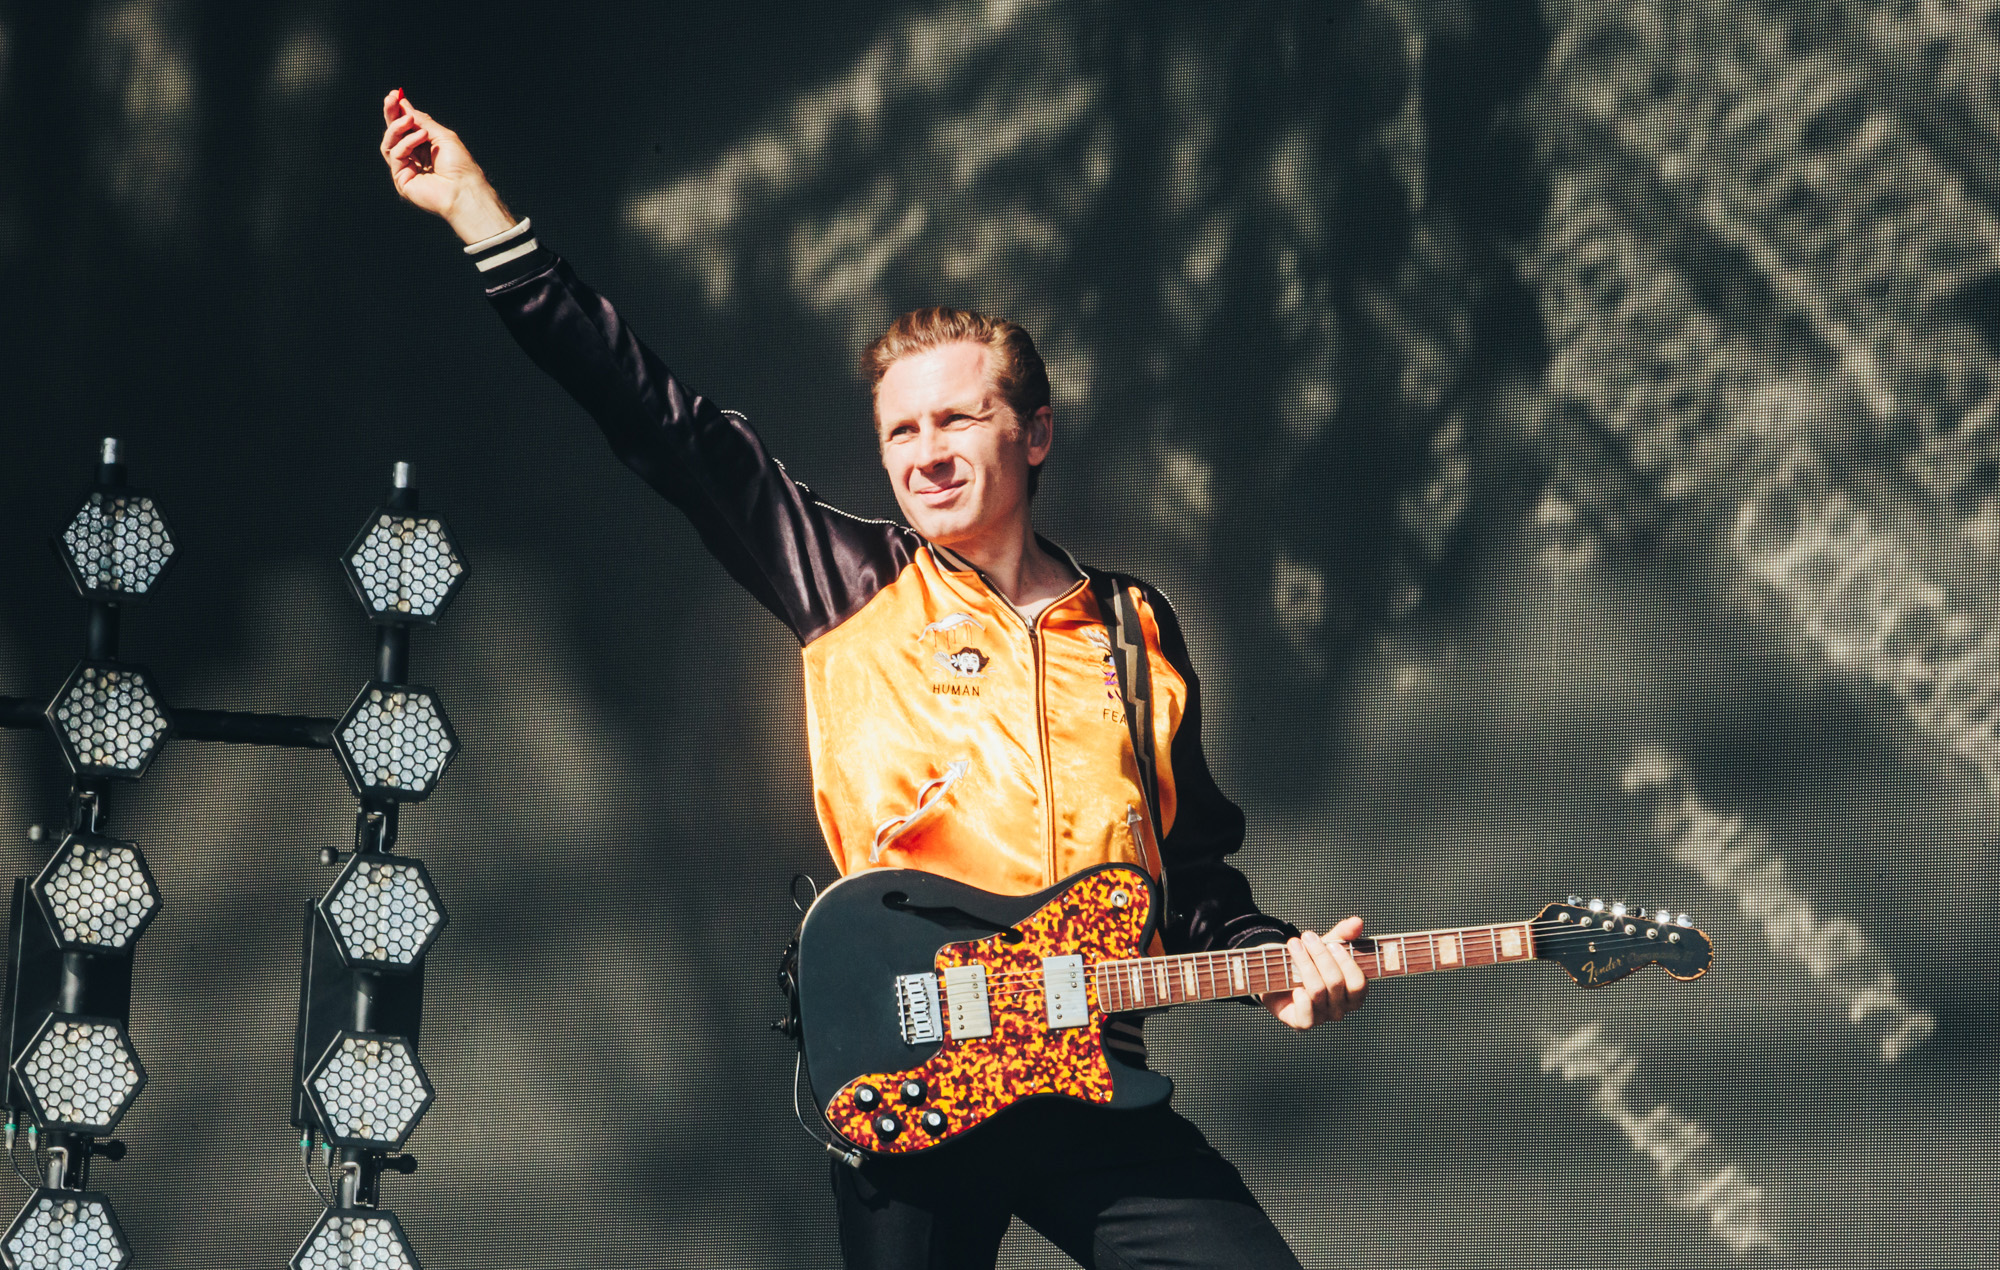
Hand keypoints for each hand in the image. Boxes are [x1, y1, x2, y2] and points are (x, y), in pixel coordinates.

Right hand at [379, 89, 514, 243]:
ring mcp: (406, 168)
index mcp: (425, 147)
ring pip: (390, 142)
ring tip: (410, 120)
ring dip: (398, 127)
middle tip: (390, 99)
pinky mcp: (401, 178)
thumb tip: (405, 105)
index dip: (399, 111)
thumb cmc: (461, 166)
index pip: (406, 127)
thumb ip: (422, 121)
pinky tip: (421, 136)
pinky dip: (407, 142)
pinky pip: (395, 154)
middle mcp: (414, 157)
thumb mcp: (442, 136)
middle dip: (391, 114)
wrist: (465, 190)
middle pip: (394, 133)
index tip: (396, 94)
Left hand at [1261, 915, 1366, 1030]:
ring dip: (1304, 964)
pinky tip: (1294, 986)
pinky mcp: (1303, 1023)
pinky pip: (1307, 1017)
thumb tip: (1357, 922)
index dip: (1347, 963)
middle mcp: (1341, 1008)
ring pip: (1318, 991)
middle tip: (1307, 936)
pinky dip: (1301, 999)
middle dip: (1320, 956)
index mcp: (1353, 993)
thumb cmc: (1310, 963)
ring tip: (1294, 944)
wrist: (1279, 976)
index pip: (1358, 983)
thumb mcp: (1326, 946)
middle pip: (1336, 982)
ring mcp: (1322, 1017)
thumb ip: (1343, 935)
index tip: (1332, 944)